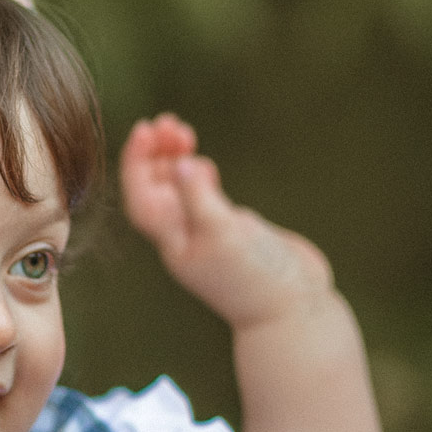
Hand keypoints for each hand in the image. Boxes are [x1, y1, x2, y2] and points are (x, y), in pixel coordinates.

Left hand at [120, 113, 332, 329]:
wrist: (295, 308)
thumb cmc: (256, 277)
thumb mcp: (225, 234)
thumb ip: (199, 198)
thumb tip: (180, 164)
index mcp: (174, 241)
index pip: (141, 197)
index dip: (136, 163)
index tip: (145, 130)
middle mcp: (185, 237)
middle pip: (154, 190)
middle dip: (155, 154)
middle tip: (168, 123)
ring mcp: (208, 234)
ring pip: (177, 191)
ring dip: (173, 160)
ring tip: (181, 131)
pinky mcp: (232, 231)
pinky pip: (202, 198)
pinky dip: (197, 176)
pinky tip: (201, 162)